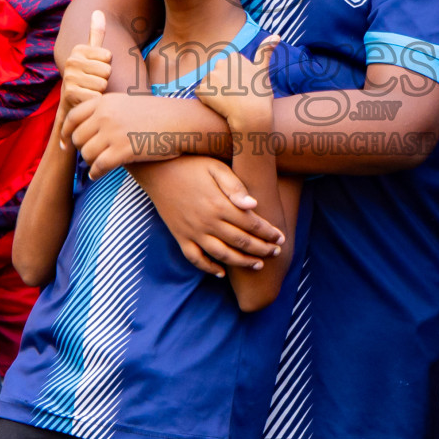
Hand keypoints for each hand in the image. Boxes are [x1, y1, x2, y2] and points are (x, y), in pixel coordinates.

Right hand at [60, 10, 111, 121]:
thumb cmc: (87, 76)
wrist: (71, 103)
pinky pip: (97, 96)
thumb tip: (98, 11)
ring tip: (89, 91)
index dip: (106, 66)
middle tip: (93, 83)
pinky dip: (95, 101)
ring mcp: (69, 78)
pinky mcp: (71, 95)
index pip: (108, 56)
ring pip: (103, 84)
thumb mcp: (91, 54)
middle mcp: (70, 62)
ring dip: (99, 91)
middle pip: (107, 70)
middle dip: (104, 79)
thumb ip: (96, 34)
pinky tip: (86, 101)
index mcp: (77, 50)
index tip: (95, 70)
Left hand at [66, 92, 215, 179]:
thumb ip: (105, 110)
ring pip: (86, 154)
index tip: (64, 143)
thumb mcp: (127, 102)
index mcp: (104, 102)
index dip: (65, 132)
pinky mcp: (122, 151)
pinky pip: (98, 166)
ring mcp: (113, 133)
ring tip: (97, 165)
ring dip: (89, 162)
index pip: (72, 117)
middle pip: (77, 138)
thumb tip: (85, 125)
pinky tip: (97, 175)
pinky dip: (95, 173)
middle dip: (81, 149)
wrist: (180, 122)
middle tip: (89, 156)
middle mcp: (104, 115)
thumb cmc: (156, 115)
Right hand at [130, 156, 283, 276]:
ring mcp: (192, 232)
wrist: (157, 169)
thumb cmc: (191, 164)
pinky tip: (221, 273)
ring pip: (221, 255)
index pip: (251, 224)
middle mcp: (207, 222)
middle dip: (262, 249)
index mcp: (219, 205)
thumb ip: (235, 186)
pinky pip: (195, 258)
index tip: (281, 237)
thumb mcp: (215, 168)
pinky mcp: (180, 236)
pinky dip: (209, 268)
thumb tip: (254, 205)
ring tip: (258, 265)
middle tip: (276, 252)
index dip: (268, 232)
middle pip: (241, 242)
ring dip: (242, 262)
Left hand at [199, 35, 277, 128]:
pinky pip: (202, 95)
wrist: (252, 116)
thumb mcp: (263, 71)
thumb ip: (265, 51)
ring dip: (216, 93)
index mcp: (234, 57)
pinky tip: (219, 106)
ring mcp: (210, 76)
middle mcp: (220, 63)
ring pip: (210, 85)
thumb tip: (276, 34)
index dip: (236, 80)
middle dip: (224, 84)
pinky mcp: (202, 90)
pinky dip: (208, 101)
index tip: (244, 87)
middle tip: (237, 96)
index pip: (229, 68)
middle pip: (218, 75)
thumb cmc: (260, 95)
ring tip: (229, 102)